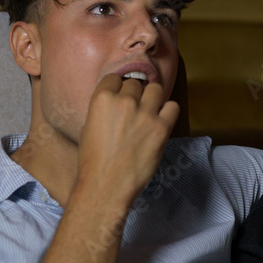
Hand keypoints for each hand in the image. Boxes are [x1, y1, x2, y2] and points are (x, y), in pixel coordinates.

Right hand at [77, 75, 179, 204]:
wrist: (106, 185)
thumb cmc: (93, 160)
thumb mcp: (89, 126)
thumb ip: (104, 108)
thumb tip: (117, 100)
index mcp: (102, 98)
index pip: (115, 78)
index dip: (118, 88)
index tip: (121, 98)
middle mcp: (125, 101)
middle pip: (136, 84)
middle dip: (135, 96)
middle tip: (134, 111)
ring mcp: (145, 114)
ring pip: (156, 89)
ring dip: (153, 99)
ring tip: (149, 113)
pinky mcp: (162, 127)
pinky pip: (173, 106)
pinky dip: (169, 112)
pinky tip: (162, 121)